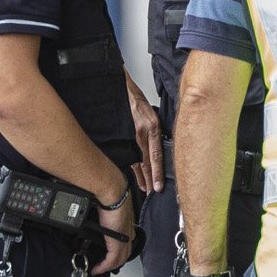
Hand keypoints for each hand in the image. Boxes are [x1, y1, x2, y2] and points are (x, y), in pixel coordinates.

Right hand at [91, 187, 134, 276]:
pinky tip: (98, 269)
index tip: (107, 255)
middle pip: (124, 252)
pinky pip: (112, 260)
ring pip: (120, 258)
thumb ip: (101, 211)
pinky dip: (105, 267)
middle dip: (114, 262)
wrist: (111, 190)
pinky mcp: (118, 242)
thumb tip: (91, 211)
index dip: (117, 250)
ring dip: (109, 266)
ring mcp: (124, 237)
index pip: (125, 241)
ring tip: (99, 269)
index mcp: (126, 222)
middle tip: (102, 266)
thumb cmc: (108, 191)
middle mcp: (127, 231)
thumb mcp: (105, 204)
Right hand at [125, 79, 163, 194]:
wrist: (119, 85)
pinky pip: (127, 152)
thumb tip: (155, 144)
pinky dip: (130, 164)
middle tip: (152, 192)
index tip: (158, 186)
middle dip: (150, 178)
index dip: (157, 172)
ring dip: (141, 174)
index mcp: (153, 127)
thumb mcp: (149, 112)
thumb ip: (153, 129)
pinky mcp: (122, 132)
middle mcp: (145, 131)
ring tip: (144, 187)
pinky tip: (132, 172)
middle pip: (148, 161)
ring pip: (137, 159)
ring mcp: (133, 132)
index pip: (157, 155)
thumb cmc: (133, 97)